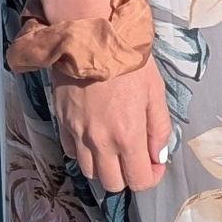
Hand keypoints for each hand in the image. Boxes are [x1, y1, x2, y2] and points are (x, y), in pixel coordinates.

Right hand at [50, 57, 171, 197]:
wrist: (91, 37)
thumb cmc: (129, 61)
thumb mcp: (155, 92)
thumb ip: (159, 128)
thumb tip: (158, 156)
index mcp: (127, 136)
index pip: (138, 180)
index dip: (151, 177)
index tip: (155, 163)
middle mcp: (100, 142)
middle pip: (112, 184)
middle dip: (127, 175)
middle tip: (135, 156)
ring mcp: (78, 134)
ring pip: (90, 172)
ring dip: (105, 166)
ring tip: (114, 147)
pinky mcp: (62, 123)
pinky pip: (72, 152)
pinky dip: (84, 152)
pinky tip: (94, 135)